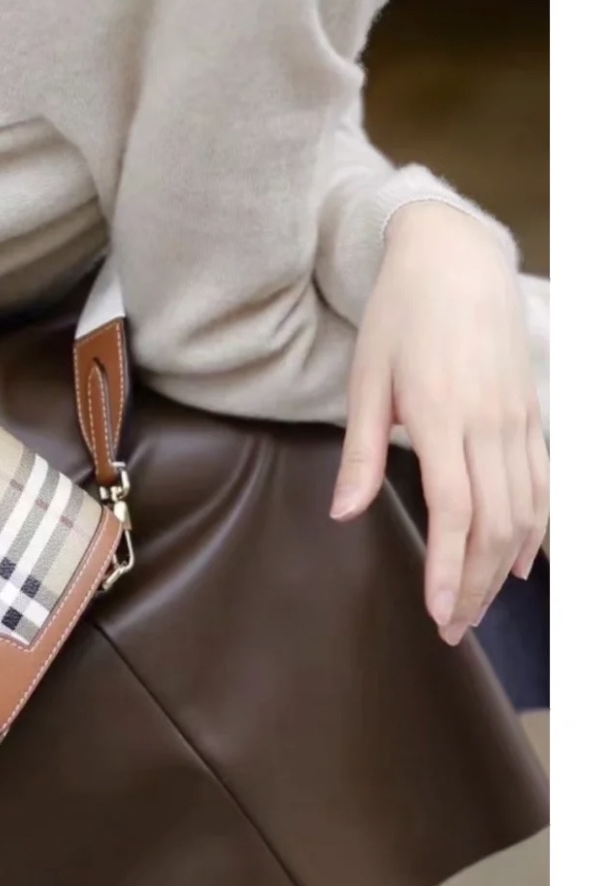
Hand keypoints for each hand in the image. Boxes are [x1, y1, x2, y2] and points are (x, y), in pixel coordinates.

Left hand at [331, 202, 548, 643]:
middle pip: (495, 524)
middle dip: (477, 585)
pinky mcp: (533, 412)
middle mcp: (489, 421)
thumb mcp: (366, 378)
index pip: (454, 512)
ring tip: (480, 608)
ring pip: (525, 511)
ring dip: (505, 568)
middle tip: (453, 630)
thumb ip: (360, 452)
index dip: (450, 570)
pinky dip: (538, 529)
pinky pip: (543, 483)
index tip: (438, 613)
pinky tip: (525, 565)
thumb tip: (343, 514)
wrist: (455, 256)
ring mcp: (519, 417)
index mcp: (442, 415)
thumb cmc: (401, 316)